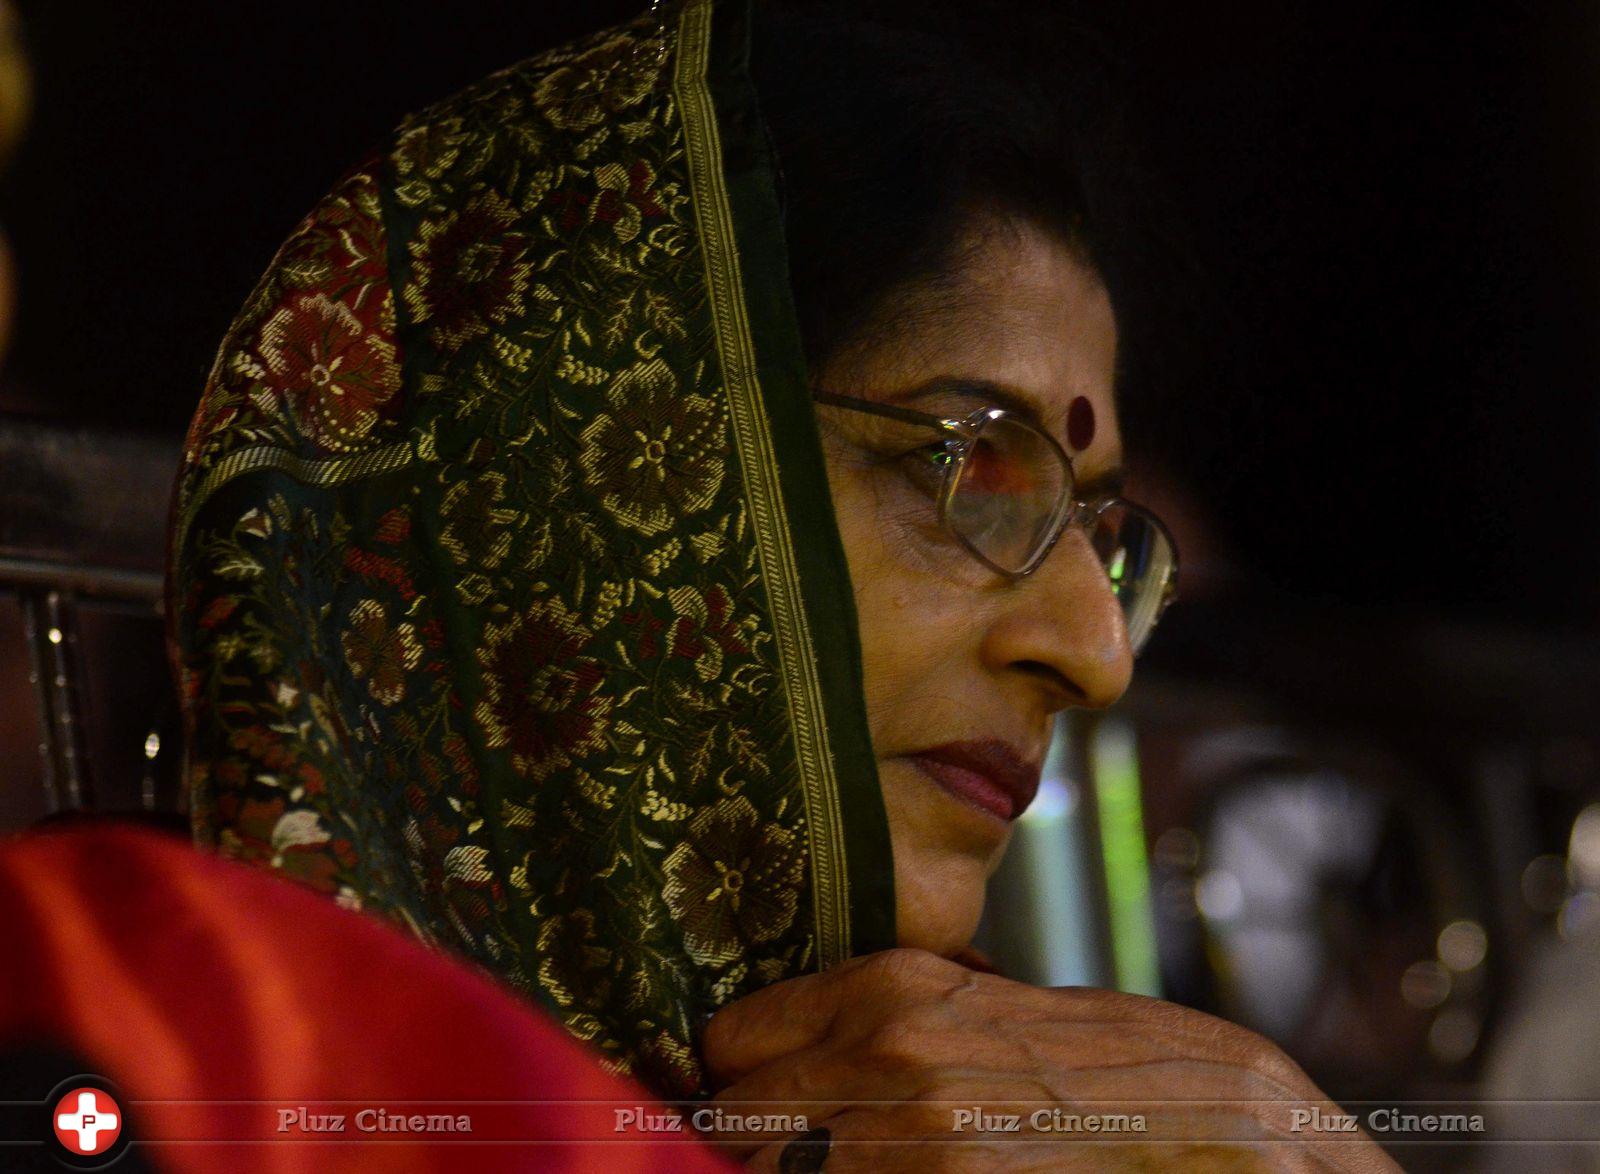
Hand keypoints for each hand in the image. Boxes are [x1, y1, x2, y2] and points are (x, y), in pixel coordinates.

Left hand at [702, 948, 1398, 1171]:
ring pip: (765, 1168)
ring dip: (790, 1164)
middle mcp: (883, 1063)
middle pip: (733, 1114)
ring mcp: (908, 1148)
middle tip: (793, 1139)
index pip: (733, 1036)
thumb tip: (808, 1056)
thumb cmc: (1125, 1068)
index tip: (754, 1090)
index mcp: (894, 990)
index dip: (738, 1071)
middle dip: (752, 1131)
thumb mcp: (993, 1008)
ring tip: (849, 1157)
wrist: (1232, 1137)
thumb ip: (894, 1023)